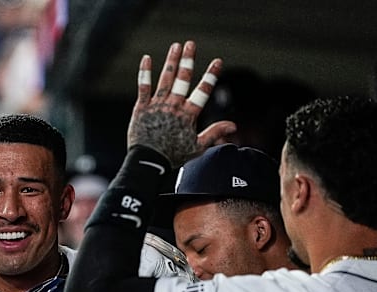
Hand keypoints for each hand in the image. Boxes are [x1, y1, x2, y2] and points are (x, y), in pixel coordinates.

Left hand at [127, 41, 231, 166]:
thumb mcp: (198, 147)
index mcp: (188, 115)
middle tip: (190, 44)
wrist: (148, 161)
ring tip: (176, 46)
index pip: (203, 91)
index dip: (211, 76)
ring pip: (166, 79)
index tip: (217, 61)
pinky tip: (146, 58)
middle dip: (188, 61)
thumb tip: (234, 125)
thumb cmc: (173, 156)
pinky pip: (144, 86)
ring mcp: (158, 105)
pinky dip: (145, 72)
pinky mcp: (142, 107)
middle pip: (183, 79)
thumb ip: (215, 132)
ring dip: (171, 61)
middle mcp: (174, 106)